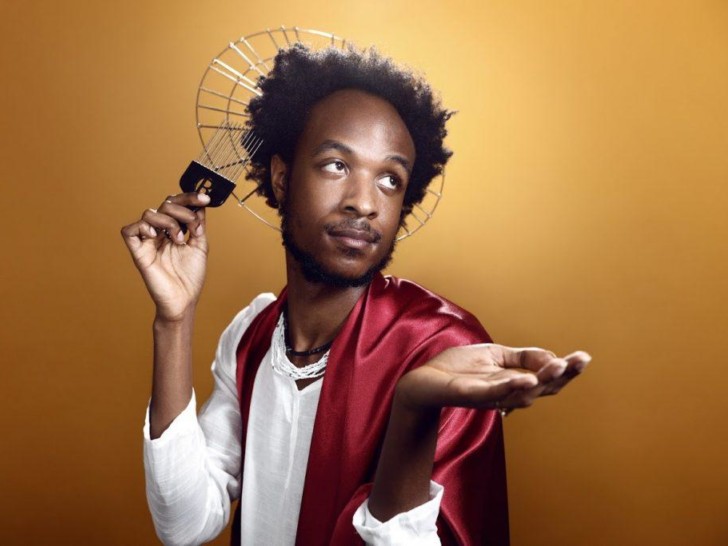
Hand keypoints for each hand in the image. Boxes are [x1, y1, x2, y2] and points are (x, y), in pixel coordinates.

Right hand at [120, 192, 210, 320]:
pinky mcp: (138, 252)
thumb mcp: (200, 246)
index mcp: (175, 230)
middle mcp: (161, 233)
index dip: (190, 198)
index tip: (205, 199)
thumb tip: (200, 205)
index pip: (177, 205)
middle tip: (192, 225)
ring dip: (168, 221)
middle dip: (182, 209)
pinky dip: (142, 227)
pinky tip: (156, 237)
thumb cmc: (190, 277)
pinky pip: (129, 230)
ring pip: (149, 213)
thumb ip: (198, 225)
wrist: (184, 300)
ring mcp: (148, 242)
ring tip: (178, 239)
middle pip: (164, 204)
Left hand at [396, 344, 591, 413]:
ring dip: (542, 379)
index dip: (567, 370)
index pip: (547, 379)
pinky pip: (494, 393)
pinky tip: (525, 379)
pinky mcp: (471, 395)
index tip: (585, 357)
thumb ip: (524, 356)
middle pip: (542, 388)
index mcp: (515, 383)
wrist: (425, 379)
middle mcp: (507, 393)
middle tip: (580, 361)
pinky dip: (510, 387)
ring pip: (523, 393)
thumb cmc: (459, 368)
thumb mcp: (496, 354)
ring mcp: (490, 396)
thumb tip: (553, 357)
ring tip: (560, 365)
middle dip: (563, 375)